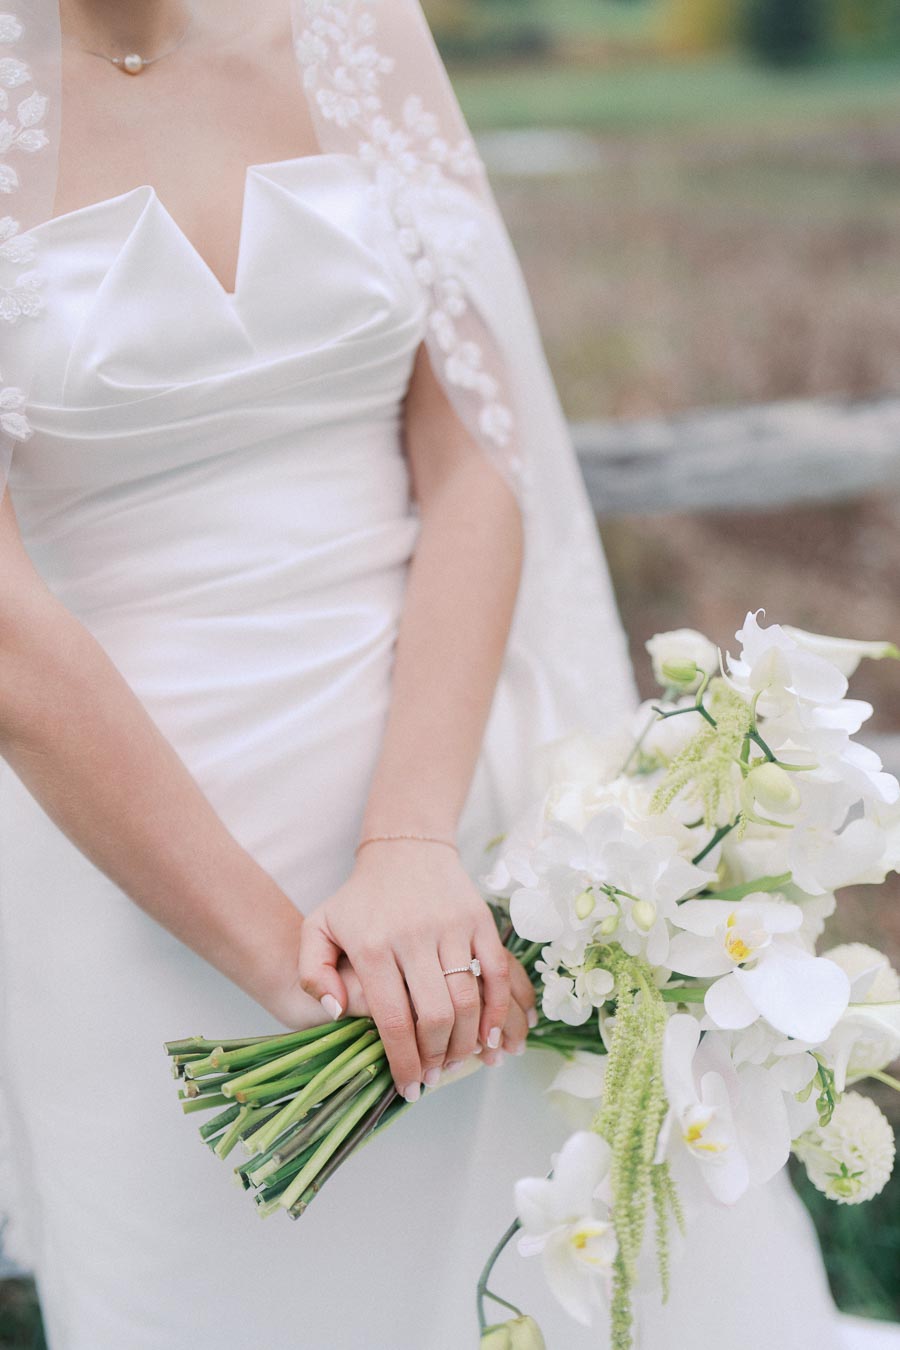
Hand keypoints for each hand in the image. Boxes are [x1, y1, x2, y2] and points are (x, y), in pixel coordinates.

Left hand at [296, 842, 535, 1098]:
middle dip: (437, 1058)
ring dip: (468, 1042)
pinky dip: (500, 1011)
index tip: (409, 1089)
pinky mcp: (479, 920)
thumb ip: (313, 971)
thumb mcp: (318, 927)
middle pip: (435, 1016)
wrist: (405, 849)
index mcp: (373, 946)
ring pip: (468, 1000)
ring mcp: (451, 927)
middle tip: (433, 1078)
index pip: (393, 1019)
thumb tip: (334, 1013)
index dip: (404, 1062)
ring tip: (459, 1063)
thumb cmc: (359, 899)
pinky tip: (494, 1038)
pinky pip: (497, 973)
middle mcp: (413, 937)